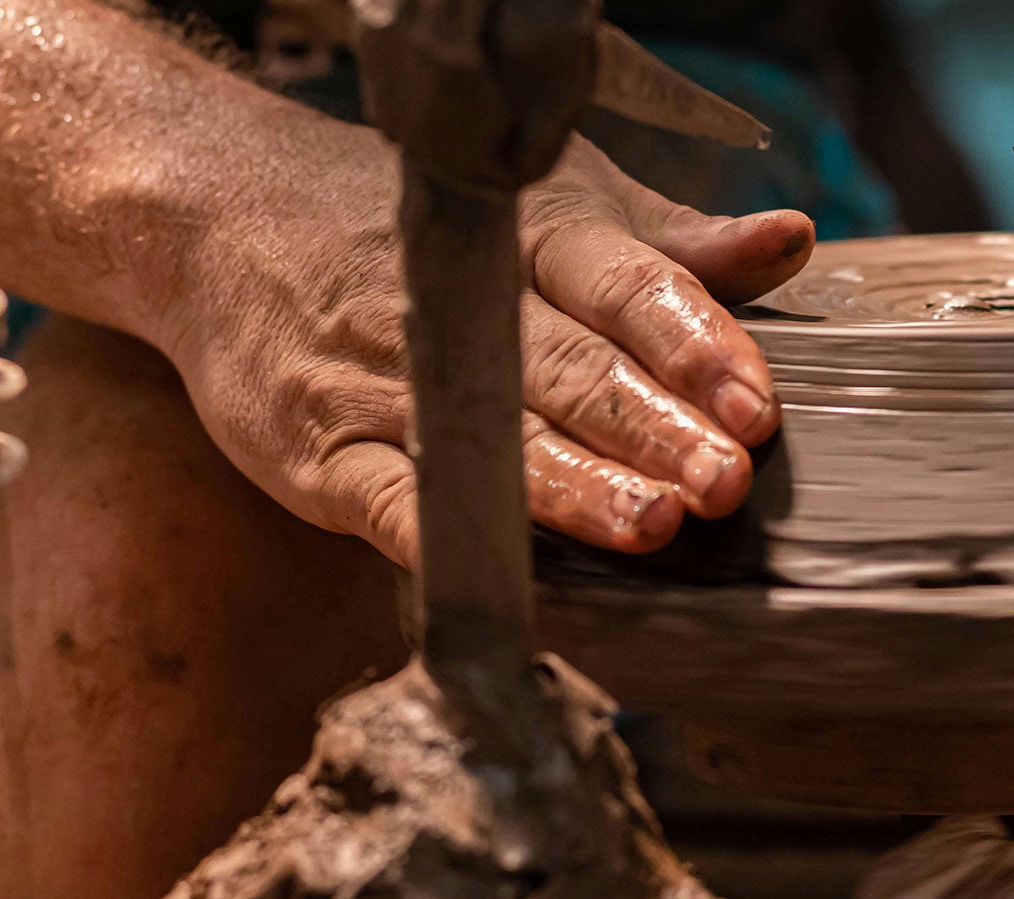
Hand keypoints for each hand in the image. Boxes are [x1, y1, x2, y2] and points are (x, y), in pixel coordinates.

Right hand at [169, 135, 812, 564]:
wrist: (222, 214)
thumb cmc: (413, 221)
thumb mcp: (552, 204)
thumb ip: (673, 247)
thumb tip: (791, 243)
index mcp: (532, 237)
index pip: (625, 286)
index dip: (694, 344)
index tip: (756, 404)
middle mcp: (459, 306)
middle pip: (567, 368)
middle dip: (652, 428)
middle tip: (724, 479)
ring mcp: (383, 383)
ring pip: (489, 440)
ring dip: (572, 487)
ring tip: (649, 525)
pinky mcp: (319, 452)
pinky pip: (388, 504)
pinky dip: (445, 539)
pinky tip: (508, 579)